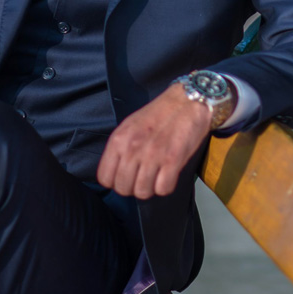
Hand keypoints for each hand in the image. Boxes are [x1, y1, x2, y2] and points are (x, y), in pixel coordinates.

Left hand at [96, 83, 213, 198]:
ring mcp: (152, 155)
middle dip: (133, 187)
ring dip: (150, 188)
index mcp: (119, 139)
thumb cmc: (160, 113)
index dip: (115, 181)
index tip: (126, 177)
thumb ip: (120, 148)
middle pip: (123, 188)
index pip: (104, 178)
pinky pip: (163, 189)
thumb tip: (116, 172)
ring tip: (157, 175)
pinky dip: (166, 186)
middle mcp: (132, 148)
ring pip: (142, 192)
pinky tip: (169, 174)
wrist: (187, 101)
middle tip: (143, 177)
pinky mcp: (173, 160)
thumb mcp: (130, 125)